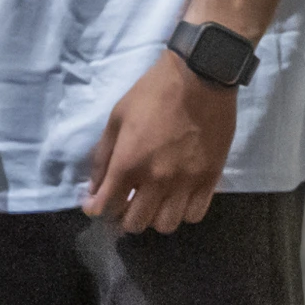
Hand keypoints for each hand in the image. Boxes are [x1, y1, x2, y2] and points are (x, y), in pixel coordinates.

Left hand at [81, 51, 238, 232]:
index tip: (95, 206)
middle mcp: (157, 180)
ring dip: (153, 218)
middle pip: (135, 223)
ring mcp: (186, 183)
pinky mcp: (210, 180)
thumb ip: (103, 156)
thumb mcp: (117, 118)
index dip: (96, 210)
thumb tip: (93, 187)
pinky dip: (182, 213)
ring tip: (150, 203)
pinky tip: (176, 199)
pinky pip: (194, 215)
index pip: (107, 206)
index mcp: (129, 162)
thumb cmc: (151, 94)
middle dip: (122, 218)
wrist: (199, 79)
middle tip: (123, 204)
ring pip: (166, 225)